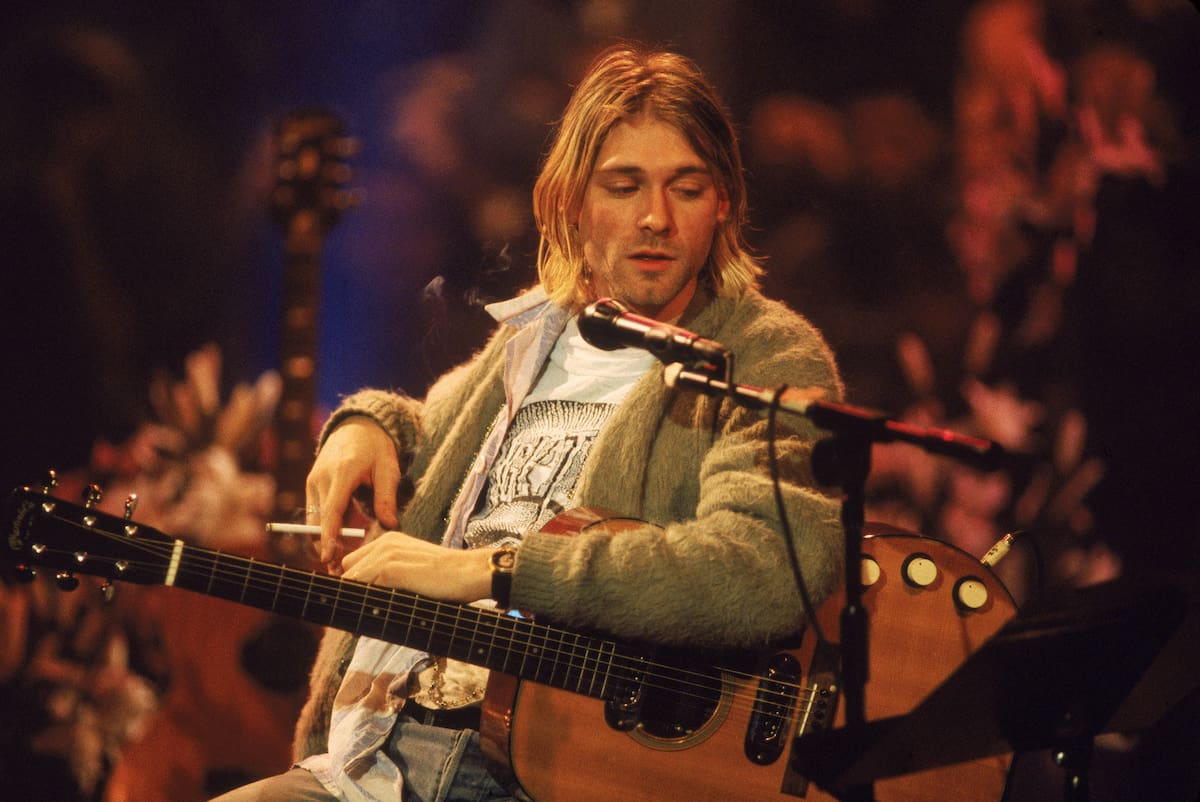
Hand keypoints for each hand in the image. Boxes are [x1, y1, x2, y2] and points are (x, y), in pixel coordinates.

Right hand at [306, 417, 401, 567]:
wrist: (357, 425)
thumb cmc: (376, 447)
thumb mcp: (389, 468)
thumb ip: (387, 497)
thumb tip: (390, 525)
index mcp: (343, 472)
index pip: (332, 510)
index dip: (329, 536)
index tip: (328, 557)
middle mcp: (322, 477)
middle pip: (319, 520)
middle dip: (325, 546)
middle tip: (337, 570)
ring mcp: (313, 480)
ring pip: (314, 518)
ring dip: (323, 539)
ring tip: (337, 560)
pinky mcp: (311, 484)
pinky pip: (314, 511)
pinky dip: (323, 527)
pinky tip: (336, 542)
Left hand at [341, 531, 492, 602]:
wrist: (469, 572)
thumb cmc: (448, 576)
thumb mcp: (415, 568)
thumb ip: (393, 574)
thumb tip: (372, 598)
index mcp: (390, 541)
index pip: (355, 562)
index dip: (357, 583)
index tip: (363, 602)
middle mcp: (384, 544)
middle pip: (348, 571)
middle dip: (354, 591)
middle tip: (367, 611)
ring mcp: (386, 556)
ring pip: (352, 582)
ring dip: (358, 602)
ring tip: (370, 619)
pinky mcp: (391, 570)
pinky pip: (363, 589)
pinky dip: (366, 606)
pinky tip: (377, 617)